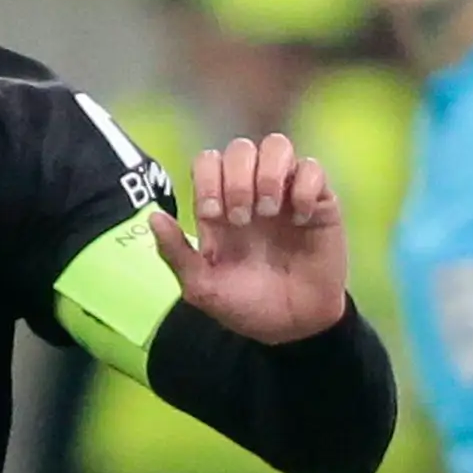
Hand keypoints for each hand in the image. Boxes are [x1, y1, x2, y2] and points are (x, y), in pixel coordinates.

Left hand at [152, 134, 347, 345]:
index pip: (208, 161)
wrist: (294, 327)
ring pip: (277, 145)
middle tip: (242, 219)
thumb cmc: (247, 305)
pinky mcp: (319, 201)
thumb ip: (176, 254)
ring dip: (268, 173)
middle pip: (239, 148)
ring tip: (269, 210)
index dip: (207, 179)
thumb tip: (154, 217)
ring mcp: (286, 193)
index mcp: (220, 206)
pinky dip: (304, 188)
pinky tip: (300, 219)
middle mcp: (252, 191)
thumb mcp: (203, 288)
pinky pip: (312, 168)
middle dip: (236, 179)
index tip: (213, 216)